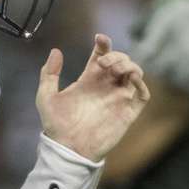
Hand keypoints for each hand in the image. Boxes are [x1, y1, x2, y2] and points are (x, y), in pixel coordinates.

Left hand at [36, 34, 150, 161]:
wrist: (68, 149)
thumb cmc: (56, 125)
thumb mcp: (46, 96)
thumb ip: (49, 74)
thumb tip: (56, 50)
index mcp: (89, 80)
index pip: (102, 55)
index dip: (103, 44)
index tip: (99, 39)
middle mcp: (106, 86)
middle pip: (120, 61)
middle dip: (116, 55)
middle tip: (103, 63)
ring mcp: (118, 98)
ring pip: (134, 73)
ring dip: (128, 65)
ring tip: (114, 69)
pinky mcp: (128, 112)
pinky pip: (143, 94)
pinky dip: (141, 82)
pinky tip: (130, 78)